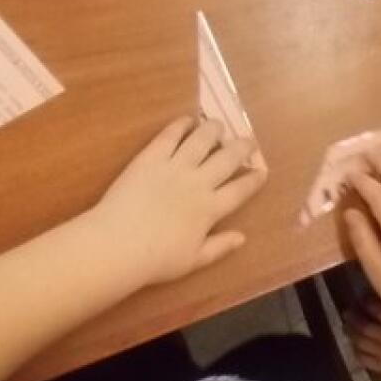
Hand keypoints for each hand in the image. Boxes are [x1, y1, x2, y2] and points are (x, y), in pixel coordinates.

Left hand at [86, 118, 266, 288]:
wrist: (117, 245)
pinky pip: (170, 136)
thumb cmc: (155, 260)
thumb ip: (219, 247)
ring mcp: (175, 166)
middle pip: (227, 158)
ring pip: (202, 140)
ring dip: (214, 130)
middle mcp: (198, 182)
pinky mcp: (151, 158)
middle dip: (242, 147)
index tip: (262, 171)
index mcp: (210, 209)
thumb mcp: (193, 261)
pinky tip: (187, 120)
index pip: (240, 190)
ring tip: (219, 125)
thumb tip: (242, 237)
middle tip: (248, 141)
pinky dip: (181, 125)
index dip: (253, 179)